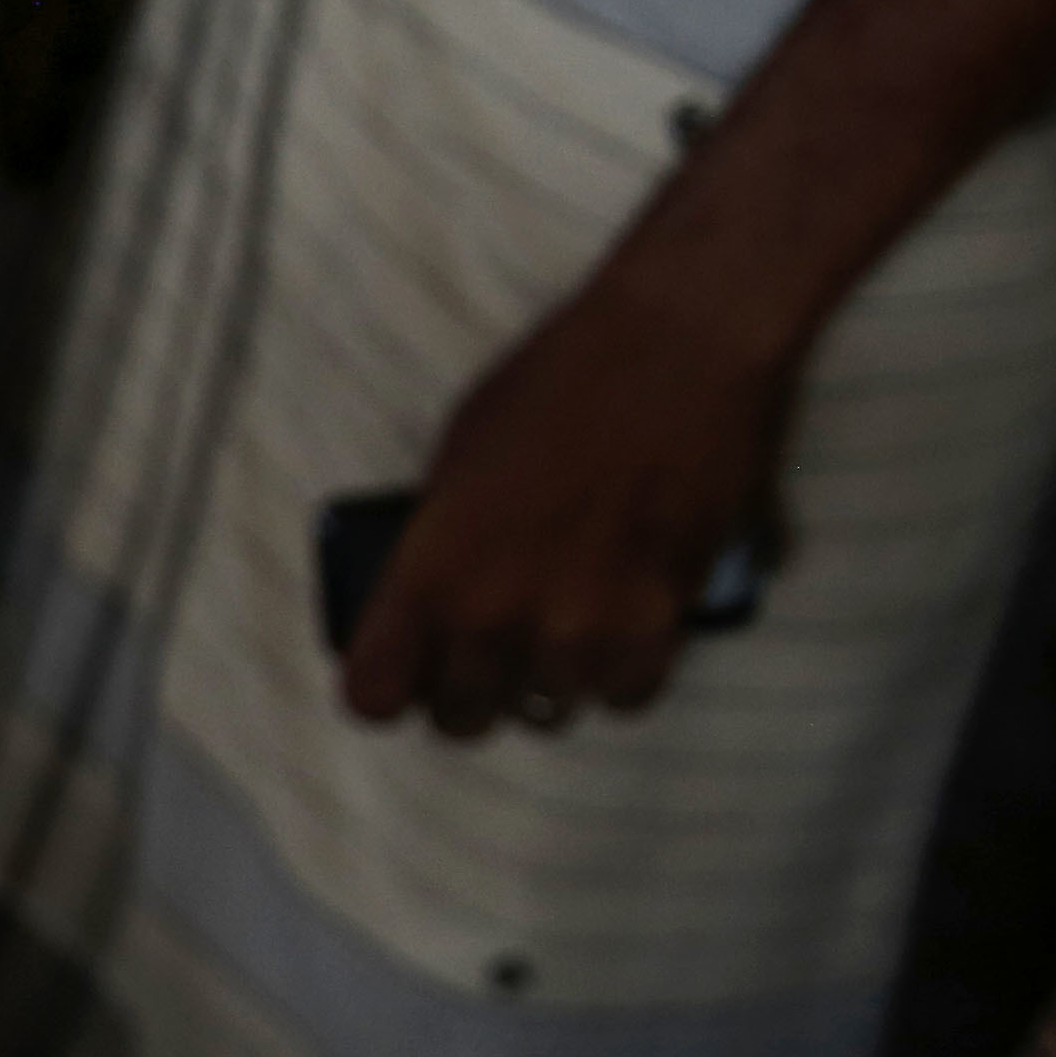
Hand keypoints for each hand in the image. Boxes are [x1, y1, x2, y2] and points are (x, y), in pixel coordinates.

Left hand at [338, 281, 794, 739]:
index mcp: (430, 571)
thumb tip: (433, 601)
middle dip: (475, 689)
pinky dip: (625, 669)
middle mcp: (495, 616)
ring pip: (549, 708)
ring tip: (573, 617)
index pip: (375, 696)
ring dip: (555, 676)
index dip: (392, 686)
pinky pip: (626, 693)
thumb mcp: (461, 454)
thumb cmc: (563, 376)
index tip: (410, 669)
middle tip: (498, 646)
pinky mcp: (660, 620)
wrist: (680, 338)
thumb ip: (439, 542)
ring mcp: (580, 626)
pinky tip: (627, 623)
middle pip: (463, 718)